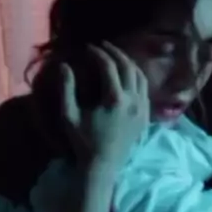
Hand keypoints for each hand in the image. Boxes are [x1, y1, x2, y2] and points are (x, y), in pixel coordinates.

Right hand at [60, 41, 148, 172]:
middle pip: (128, 67)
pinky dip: (137, 77)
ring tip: (116, 55)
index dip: (98, 53)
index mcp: (114, 99)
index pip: (109, 66)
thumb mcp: (69, 115)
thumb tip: (65, 65)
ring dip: (128, 62)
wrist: (103, 166)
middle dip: (115, 52)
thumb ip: (67, 89)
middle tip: (103, 45)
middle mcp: (133, 100)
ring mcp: (142, 108)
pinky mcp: (146, 116)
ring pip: (140, 76)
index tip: (88, 47)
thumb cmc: (83, 142)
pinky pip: (145, 90)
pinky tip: (128, 74)